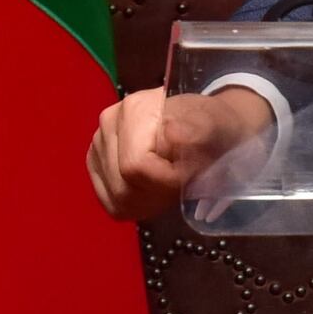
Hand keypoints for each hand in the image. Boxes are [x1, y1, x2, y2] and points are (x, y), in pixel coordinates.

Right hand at [86, 83, 270, 221]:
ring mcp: (98, 142)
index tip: (189, 178)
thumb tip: (172, 134)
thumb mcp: (216, 126)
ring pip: (115, 196)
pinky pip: (109, 199)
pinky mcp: (96, 161)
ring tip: (168, 187)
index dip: (165, 182)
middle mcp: (109, 122)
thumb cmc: (212, 126)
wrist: (206, 124)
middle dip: (156, 195)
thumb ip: (198, 131)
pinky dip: (133, 204)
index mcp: (135, 109)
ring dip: (146, 202)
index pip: (136, 166)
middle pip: (122, 186)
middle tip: (181, 186)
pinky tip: (153, 191)